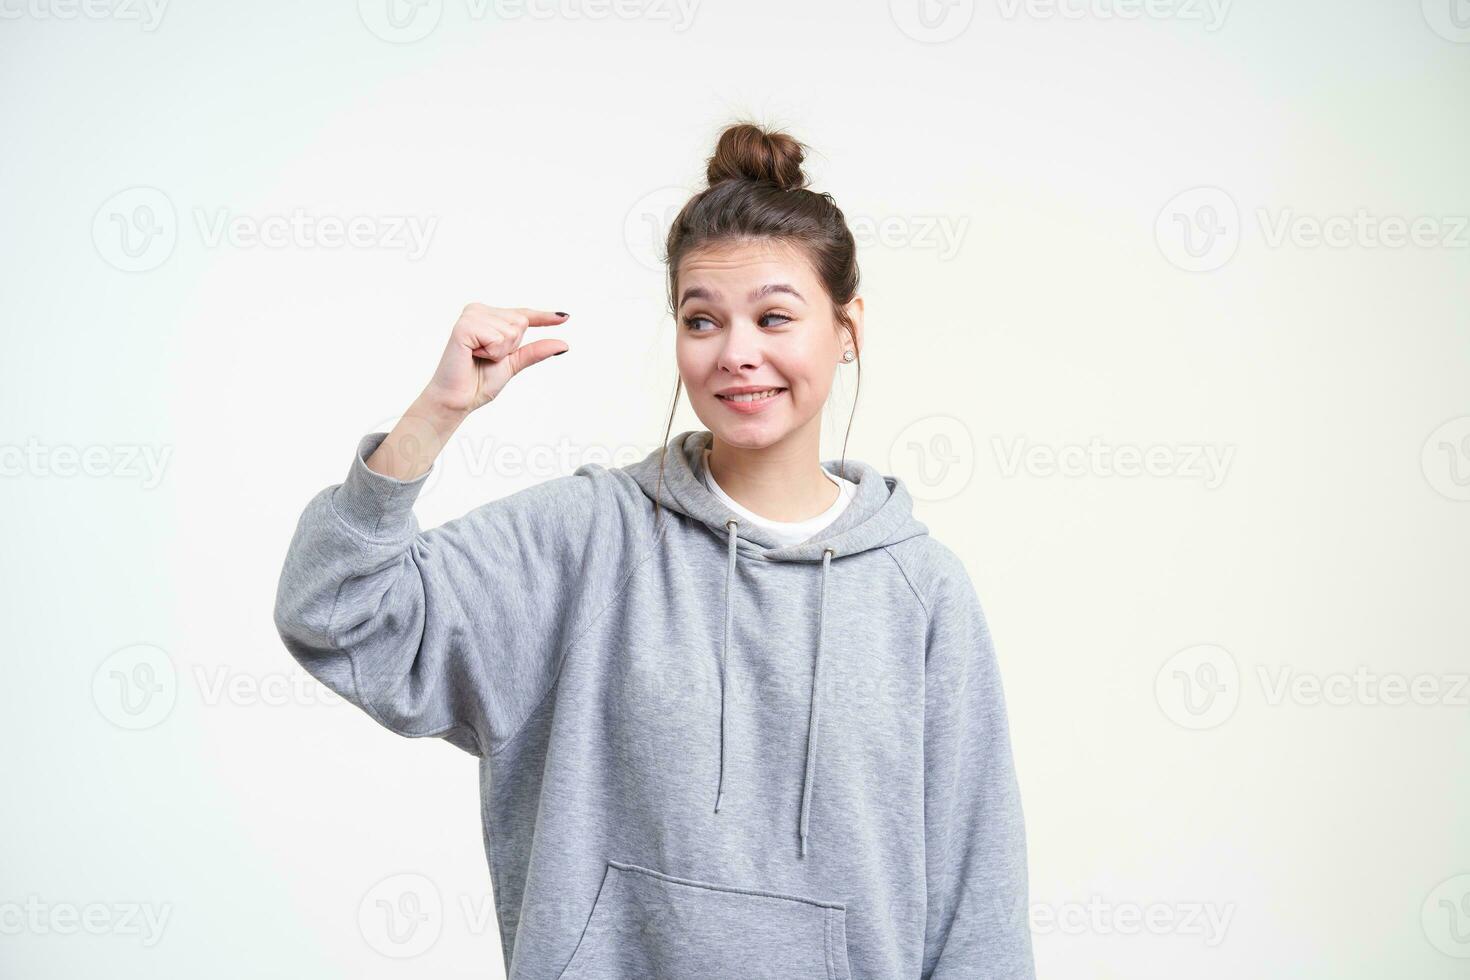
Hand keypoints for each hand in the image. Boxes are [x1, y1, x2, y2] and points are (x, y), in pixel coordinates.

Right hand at [422, 303, 570, 415]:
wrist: (458, 399)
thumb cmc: (478, 381)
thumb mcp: (513, 363)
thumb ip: (535, 351)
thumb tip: (564, 344)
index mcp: (488, 316)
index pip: (523, 315)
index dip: (544, 317)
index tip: (566, 317)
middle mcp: (478, 310)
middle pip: (520, 322)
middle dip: (510, 347)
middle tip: (486, 357)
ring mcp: (470, 316)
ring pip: (511, 330)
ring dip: (499, 351)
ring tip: (478, 357)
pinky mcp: (463, 326)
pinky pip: (497, 338)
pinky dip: (491, 352)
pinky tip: (472, 355)